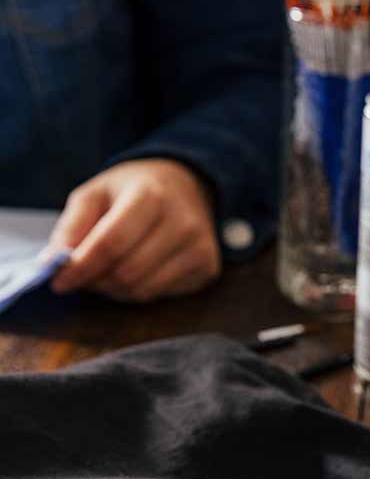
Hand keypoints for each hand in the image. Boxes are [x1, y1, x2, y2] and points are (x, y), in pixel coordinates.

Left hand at [49, 159, 220, 302]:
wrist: (188, 184)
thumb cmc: (135, 189)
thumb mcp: (96, 193)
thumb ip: (71, 226)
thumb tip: (53, 264)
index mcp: (151, 196)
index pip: (110, 244)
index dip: (80, 268)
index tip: (58, 281)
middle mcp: (182, 222)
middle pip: (125, 272)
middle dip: (96, 280)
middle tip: (84, 274)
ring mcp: (199, 247)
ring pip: (142, 290)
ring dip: (114, 288)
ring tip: (108, 271)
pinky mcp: (207, 267)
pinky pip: (160, 294)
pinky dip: (138, 289)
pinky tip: (136, 270)